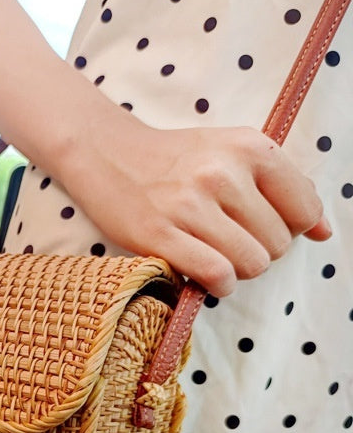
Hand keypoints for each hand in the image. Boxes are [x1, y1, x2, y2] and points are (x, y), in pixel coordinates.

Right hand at [59, 118, 328, 296]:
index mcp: (250, 148)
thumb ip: (282, 187)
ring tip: (215, 257)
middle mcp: (223, 173)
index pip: (304, 210)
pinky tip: (207, 278)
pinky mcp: (159, 234)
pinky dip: (219, 285)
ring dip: (238, 271)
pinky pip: (216, 274)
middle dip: (259, 252)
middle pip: (278, 244)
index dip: (289, 229)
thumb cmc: (174, 159)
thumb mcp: (232, 152)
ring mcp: (190, 204)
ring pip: (251, 263)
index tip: (260, 228)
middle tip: (228, 241)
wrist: (107, 153)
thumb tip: (324, 232)